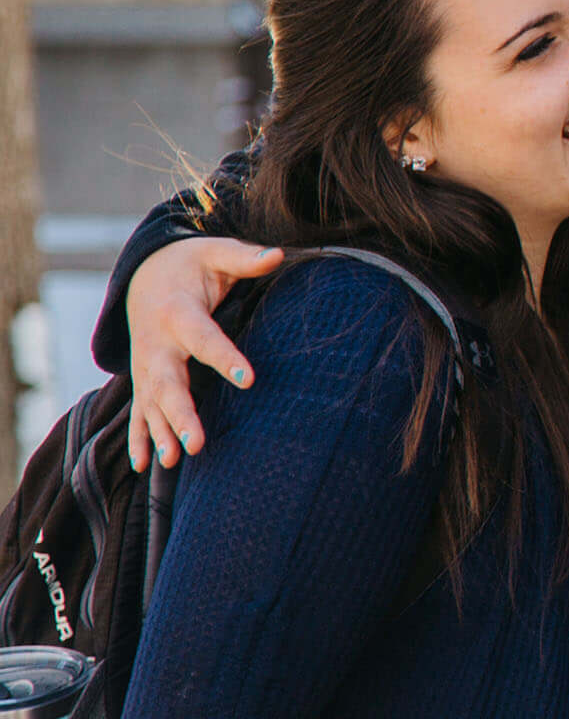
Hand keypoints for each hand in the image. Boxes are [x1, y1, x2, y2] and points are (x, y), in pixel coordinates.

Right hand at [125, 237, 281, 471]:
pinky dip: (140, 438)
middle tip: (197, 444)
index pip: (204, 337)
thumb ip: (246, 257)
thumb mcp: (216, 252)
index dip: (225, 357)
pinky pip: (139, 411)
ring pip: (150, 402)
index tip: (249, 378)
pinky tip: (146, 466)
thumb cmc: (192, 264)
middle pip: (167, 382)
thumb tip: (279, 254)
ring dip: (160, 432)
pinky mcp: (143, 377)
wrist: (145, 274)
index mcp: (178, 312)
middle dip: (180, 413)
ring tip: (173, 461)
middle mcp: (157, 343)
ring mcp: (146, 364)